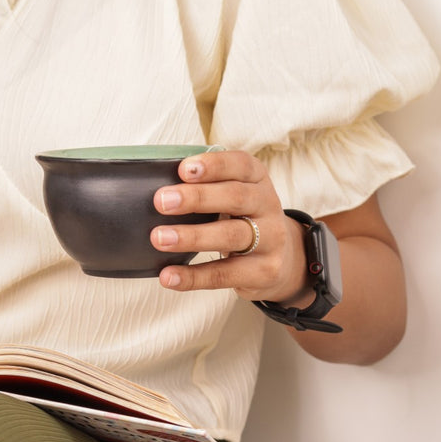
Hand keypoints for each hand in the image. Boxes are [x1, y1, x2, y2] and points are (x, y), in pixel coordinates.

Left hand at [151, 150, 309, 301]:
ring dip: (192, 236)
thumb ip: (207, 188)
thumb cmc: (243, 220)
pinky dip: (193, 276)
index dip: (214, 166)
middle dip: (196, 198)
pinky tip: (168, 276)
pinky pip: (225, 274)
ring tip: (159, 238)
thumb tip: (157, 189)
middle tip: (161, 202)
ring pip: (231, 236)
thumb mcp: (235, 196)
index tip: (184, 169)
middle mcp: (268, 206)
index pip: (241, 165)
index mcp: (258, 180)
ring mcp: (270, 240)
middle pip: (236, 198)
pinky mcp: (264, 271)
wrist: (283, 260)